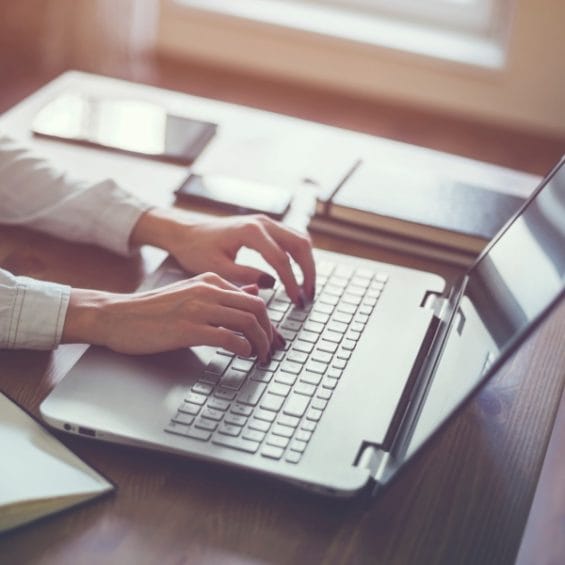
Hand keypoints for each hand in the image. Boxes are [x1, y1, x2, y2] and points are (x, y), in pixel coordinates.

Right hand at [63, 272, 283, 360]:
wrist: (118, 316)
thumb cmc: (154, 310)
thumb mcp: (192, 293)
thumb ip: (223, 293)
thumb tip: (254, 291)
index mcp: (211, 280)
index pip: (254, 298)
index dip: (269, 321)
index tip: (272, 338)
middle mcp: (208, 290)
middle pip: (257, 309)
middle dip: (270, 333)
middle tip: (271, 350)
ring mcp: (198, 309)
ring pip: (248, 322)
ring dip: (261, 343)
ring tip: (261, 357)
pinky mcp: (188, 329)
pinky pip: (229, 338)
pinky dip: (243, 348)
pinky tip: (243, 355)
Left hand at [130, 208, 315, 305]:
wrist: (185, 232)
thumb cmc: (196, 250)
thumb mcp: (217, 268)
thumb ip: (245, 276)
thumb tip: (272, 284)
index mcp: (250, 231)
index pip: (281, 259)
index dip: (291, 282)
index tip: (296, 301)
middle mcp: (262, 222)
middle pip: (300, 245)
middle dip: (308, 272)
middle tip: (307, 296)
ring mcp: (266, 222)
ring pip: (300, 240)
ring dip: (307, 264)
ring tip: (306, 289)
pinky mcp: (265, 227)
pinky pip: (292, 239)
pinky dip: (299, 257)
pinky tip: (297, 275)